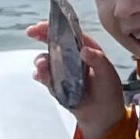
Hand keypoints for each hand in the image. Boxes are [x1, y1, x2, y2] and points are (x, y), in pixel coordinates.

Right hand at [26, 17, 127, 138]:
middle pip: (55, 41)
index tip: (45, 23)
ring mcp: (62, 69)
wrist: (102, 115)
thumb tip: (84, 50)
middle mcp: (72, 56)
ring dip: (41, 59)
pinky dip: (40, 75)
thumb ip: (98, 61)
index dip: (59, 25)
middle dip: (42, 34)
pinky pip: (44, 76)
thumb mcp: (107, 74)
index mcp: (87, 49)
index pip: (72, 33)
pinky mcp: (55, 83)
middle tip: (31, 32)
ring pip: (46, 59)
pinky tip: (40, 76)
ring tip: (42, 65)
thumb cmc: (108, 91)